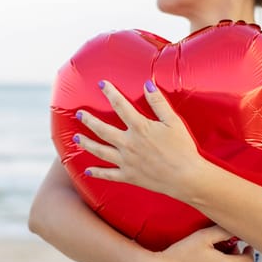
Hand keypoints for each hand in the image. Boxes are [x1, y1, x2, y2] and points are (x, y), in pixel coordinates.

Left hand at [74, 79, 205, 200]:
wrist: (186, 177)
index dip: (110, 93)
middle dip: (89, 120)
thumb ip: (158, 103)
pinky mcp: (129, 176)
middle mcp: (128, 144)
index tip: (101, 84)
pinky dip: (97, 173)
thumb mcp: (173, 122)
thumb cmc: (182, 148)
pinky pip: (109, 174)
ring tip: (76, 138)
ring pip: (100, 151)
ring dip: (86, 143)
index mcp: (139, 128)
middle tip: (79, 113)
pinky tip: (87, 170)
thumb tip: (147, 85)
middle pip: (102, 130)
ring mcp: (126, 161)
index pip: (120, 106)